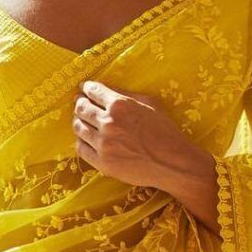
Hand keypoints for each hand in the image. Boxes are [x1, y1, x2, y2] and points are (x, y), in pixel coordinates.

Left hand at [72, 79, 197, 188]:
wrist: (173, 163)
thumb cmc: (165, 131)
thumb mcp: (150, 104)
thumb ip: (126, 95)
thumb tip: (106, 89)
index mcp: (120, 105)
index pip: (94, 91)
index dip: (86, 88)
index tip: (84, 89)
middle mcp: (108, 122)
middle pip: (81, 108)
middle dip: (79, 103)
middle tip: (80, 102)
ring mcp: (103, 144)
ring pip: (78, 128)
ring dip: (78, 121)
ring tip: (81, 120)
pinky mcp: (102, 162)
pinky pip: (81, 148)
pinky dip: (81, 140)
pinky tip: (85, 138)